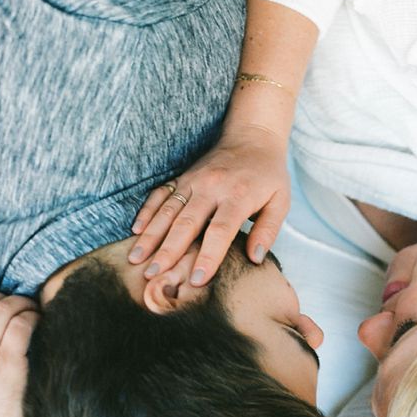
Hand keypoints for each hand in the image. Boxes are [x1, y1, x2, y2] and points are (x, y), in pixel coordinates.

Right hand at [127, 125, 290, 287]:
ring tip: (136, 258)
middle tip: (153, 275)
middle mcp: (211, 188)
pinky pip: (160, 194)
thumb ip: (268, 230)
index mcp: (238, 196)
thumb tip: (255, 259)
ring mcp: (193, 181)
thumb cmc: (268, 175)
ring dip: (151, 236)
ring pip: (167, 210)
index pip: (220, 231)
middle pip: (186, 223)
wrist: (252, 137)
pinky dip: (147, 212)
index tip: (196, 279)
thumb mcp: (281, 201)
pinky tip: (136, 231)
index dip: (208, 256)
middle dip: (168, 251)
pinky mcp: (182, 177)